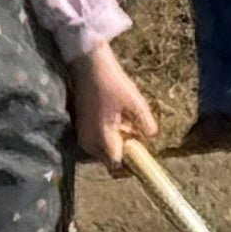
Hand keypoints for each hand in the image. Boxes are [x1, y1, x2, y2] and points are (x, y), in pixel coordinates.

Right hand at [68, 43, 158, 171]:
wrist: (87, 66)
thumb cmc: (111, 83)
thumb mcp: (135, 102)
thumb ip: (145, 124)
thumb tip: (150, 136)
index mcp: (102, 138)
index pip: (116, 165)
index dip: (131, 165)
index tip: (142, 156)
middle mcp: (88, 142)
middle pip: (108, 160)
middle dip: (124, 154)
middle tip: (137, 138)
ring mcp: (82, 135)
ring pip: (102, 151)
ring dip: (116, 145)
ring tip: (127, 126)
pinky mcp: (80, 128)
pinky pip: (96, 142)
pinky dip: (107, 137)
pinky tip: (116, 120)